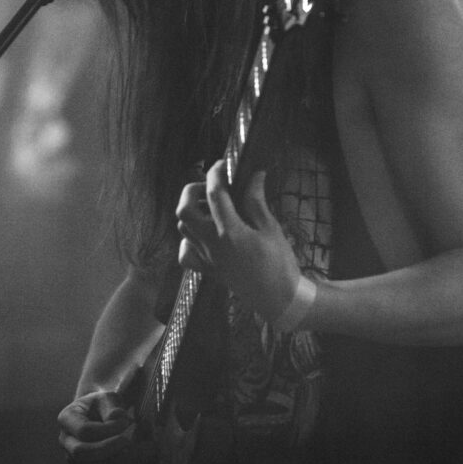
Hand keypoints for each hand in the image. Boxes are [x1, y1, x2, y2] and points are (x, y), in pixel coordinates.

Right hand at [58, 390, 134, 463]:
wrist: (100, 414)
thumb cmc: (104, 404)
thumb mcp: (108, 398)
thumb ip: (112, 407)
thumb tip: (117, 418)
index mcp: (67, 418)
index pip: (84, 430)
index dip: (107, 429)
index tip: (127, 421)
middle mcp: (66, 440)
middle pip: (81, 453)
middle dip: (107, 449)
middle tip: (129, 441)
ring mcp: (73, 457)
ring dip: (116, 460)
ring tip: (137, 449)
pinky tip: (135, 456)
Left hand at [176, 160, 313, 326]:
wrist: (279, 298)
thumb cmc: (279, 263)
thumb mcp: (271, 228)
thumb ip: (256, 201)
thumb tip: (254, 175)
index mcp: (230, 232)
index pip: (214, 194)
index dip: (216, 174)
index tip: (223, 165)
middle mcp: (212, 244)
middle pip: (184, 209)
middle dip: (193, 190)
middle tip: (212, 187)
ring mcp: (207, 258)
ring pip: (183, 227)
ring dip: (192, 211)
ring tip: (212, 206)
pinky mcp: (207, 269)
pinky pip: (186, 252)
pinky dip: (189, 239)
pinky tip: (205, 234)